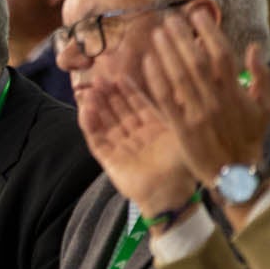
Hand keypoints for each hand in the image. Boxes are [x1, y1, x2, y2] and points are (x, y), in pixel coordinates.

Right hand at [78, 78, 197, 217]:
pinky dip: (90, 126)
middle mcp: (137, 137)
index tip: (118, 75)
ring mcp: (122, 149)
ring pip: (106, 123)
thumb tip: (172, 84)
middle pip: (119, 111)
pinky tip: (86, 111)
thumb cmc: (183, 165)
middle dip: (109, 95)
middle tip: (99, 79)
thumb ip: (172, 109)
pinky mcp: (109, 161)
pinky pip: (97, 141)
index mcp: (155, 130)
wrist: (171, 193)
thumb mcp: (180, 132)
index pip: (138, 105)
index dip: (128, 90)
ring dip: (97, 107)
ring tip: (90, 92)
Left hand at [142, 9, 269, 186]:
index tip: (197, 15)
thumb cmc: (250, 137)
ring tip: (158, 33)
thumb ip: (261, 76)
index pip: (221, 54)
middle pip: (195, 61)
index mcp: (235, 92)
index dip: (209, 32)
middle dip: (182, 37)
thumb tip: (254, 47)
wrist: (235, 173)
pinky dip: (156, 79)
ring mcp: (196, 113)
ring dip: (166, 52)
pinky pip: (165, 99)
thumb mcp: (265, 107)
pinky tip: (148, 61)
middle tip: (170, 19)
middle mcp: (214, 100)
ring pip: (178, 77)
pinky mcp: (180, 127)